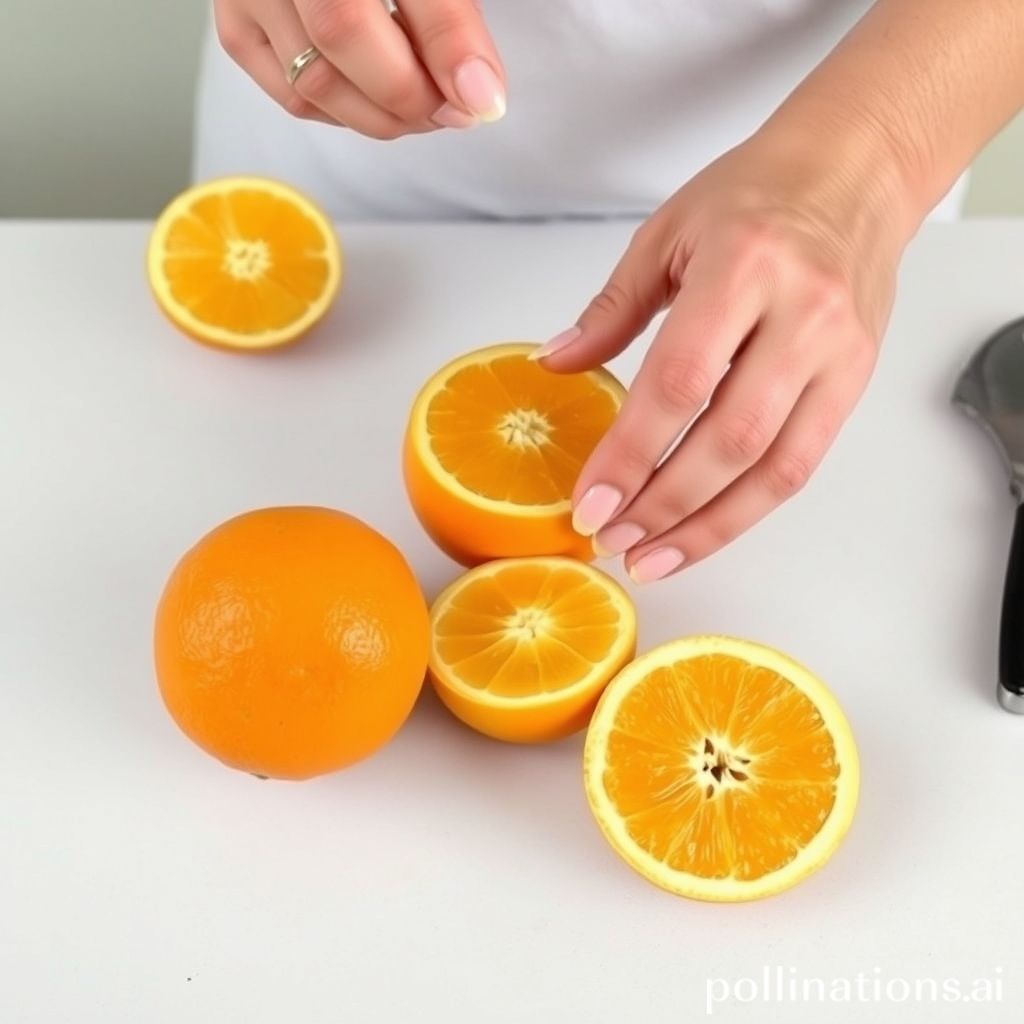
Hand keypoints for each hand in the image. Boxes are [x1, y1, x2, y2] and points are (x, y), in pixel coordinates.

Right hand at [214, 0, 505, 137]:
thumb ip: (450, 21)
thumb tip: (481, 98)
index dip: (439, 50)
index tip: (483, 98)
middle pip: (341, 37)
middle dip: (410, 94)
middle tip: (453, 107)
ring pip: (314, 85)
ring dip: (382, 115)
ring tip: (421, 102)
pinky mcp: (237, 30)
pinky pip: (294, 99)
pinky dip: (346, 113)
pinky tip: (375, 96)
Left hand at [536, 127, 910, 582]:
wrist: (857, 171)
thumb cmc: (758, 193)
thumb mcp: (667, 233)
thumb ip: (611, 308)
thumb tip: (555, 363)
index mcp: (743, 266)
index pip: (679, 381)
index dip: (631, 452)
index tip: (589, 501)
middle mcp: (802, 315)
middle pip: (730, 437)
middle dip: (664, 503)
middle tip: (611, 538)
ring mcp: (839, 354)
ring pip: (775, 468)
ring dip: (708, 526)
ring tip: (650, 558)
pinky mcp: (855, 381)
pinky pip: (803, 464)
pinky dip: (749, 509)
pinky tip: (702, 531)